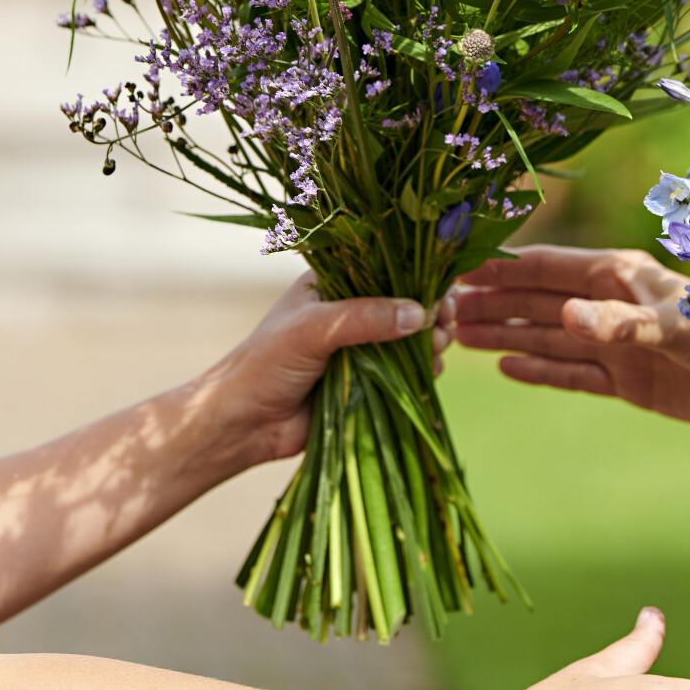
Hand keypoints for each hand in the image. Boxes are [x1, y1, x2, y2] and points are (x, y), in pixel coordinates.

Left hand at [202, 276, 454, 469]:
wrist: (243, 423)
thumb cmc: (267, 363)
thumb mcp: (315, 329)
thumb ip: (365, 317)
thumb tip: (420, 315)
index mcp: (336, 282)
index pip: (388, 266)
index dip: (420, 275)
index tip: (443, 289)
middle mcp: (353, 310)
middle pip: (408, 301)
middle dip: (433, 309)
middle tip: (445, 321)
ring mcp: (363, 347)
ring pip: (413, 336)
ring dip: (434, 339)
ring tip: (439, 346)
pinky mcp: (370, 381)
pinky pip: (408, 370)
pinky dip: (426, 369)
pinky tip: (433, 370)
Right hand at [454, 245, 689, 426]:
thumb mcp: (677, 327)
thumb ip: (622, 323)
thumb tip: (567, 315)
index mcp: (620, 277)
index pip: (547, 268)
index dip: (502, 268)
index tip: (457, 267)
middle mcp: (611, 306)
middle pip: (538, 302)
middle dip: (492, 303)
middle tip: (438, 309)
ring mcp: (617, 344)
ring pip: (548, 338)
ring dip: (504, 336)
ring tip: (456, 337)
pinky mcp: (627, 381)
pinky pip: (571, 374)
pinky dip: (538, 370)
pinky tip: (505, 367)